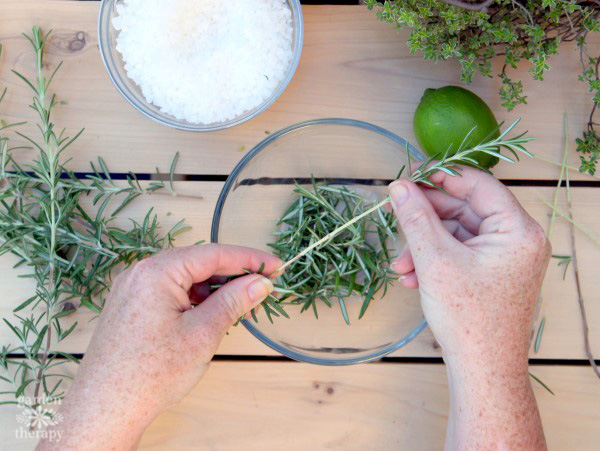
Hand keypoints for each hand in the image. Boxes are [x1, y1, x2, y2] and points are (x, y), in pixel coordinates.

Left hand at [38, 244, 279, 450]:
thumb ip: (234, 301)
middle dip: (232, 275)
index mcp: (157, 272)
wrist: (105, 409)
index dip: (249, 259)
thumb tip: (261, 282)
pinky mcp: (130, 306)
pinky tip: (210, 314)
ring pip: (184, 278)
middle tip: (262, 288)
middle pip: (198, 263)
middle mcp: (141, 272)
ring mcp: (132, 289)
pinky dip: (193, 299)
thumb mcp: (202, 334)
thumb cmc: (151, 373)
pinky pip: (169, 291)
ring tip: (238, 307)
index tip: (277, 267)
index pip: (213, 254)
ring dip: (213, 288)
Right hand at [388, 166, 549, 449]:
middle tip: (395, 217)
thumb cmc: (468, 318)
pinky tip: (413, 277)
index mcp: (518, 230)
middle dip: (425, 221)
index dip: (441, 178)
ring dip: (424, 245)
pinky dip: (435, 261)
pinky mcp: (493, 275)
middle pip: (464, 211)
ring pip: (458, 235)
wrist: (483, 370)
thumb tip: (399, 187)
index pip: (478, 185)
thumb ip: (416, 218)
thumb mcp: (435, 260)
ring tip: (401, 266)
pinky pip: (460, 254)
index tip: (409, 178)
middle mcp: (518, 240)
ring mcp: (506, 259)